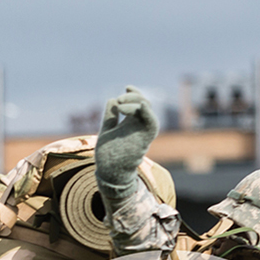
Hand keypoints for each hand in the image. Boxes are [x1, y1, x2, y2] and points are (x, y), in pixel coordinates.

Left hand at [94, 86, 158, 200]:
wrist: (109, 172)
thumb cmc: (108, 154)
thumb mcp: (107, 131)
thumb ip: (110, 116)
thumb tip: (112, 99)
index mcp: (131, 123)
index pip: (138, 103)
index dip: (134, 93)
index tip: (126, 87)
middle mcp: (139, 126)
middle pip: (144, 104)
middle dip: (133, 96)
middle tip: (120, 99)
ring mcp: (142, 133)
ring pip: (147, 112)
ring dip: (137, 103)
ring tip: (121, 104)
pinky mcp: (143, 140)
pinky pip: (152, 124)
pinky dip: (149, 114)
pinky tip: (141, 106)